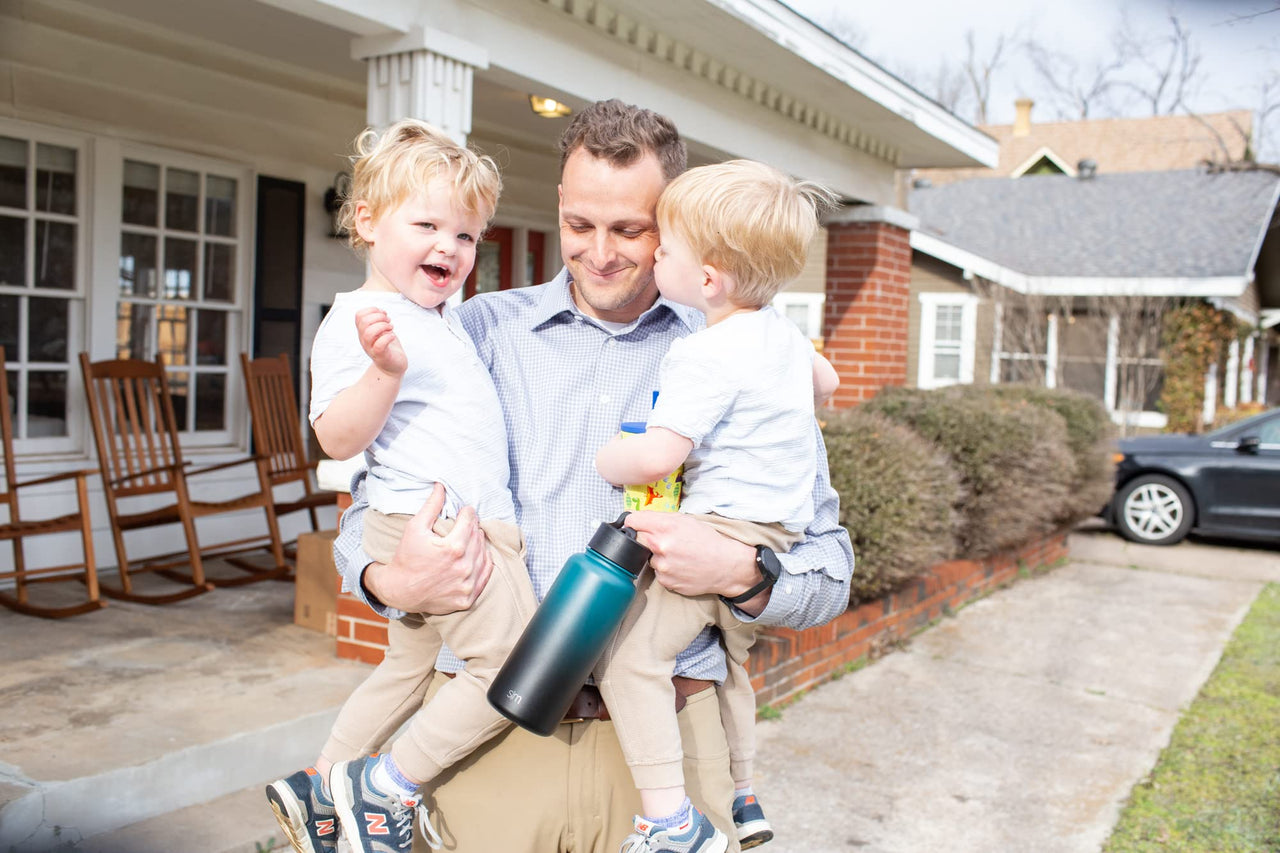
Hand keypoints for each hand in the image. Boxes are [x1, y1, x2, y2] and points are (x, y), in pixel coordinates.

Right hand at [355, 306, 407, 376]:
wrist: (392, 367)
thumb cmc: (388, 347)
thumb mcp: (381, 331)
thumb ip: (378, 321)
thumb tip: (380, 311)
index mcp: (363, 332)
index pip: (359, 315)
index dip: (372, 310)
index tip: (383, 313)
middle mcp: (364, 340)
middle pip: (364, 322)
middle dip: (379, 317)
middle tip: (388, 321)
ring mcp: (371, 348)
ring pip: (369, 333)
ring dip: (383, 326)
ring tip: (391, 328)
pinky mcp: (380, 356)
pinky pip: (379, 345)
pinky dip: (388, 337)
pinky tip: (392, 336)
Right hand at [362, 484, 491, 613]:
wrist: (400, 590)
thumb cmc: (406, 557)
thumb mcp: (415, 528)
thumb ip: (431, 506)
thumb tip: (441, 486)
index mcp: (453, 548)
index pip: (470, 521)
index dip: (467, 513)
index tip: (464, 511)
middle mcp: (464, 567)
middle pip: (478, 537)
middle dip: (472, 527)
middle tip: (466, 524)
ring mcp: (467, 584)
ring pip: (484, 554)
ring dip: (478, 543)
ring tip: (470, 538)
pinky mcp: (468, 598)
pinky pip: (486, 574)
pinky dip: (484, 562)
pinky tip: (477, 554)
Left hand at [624, 511, 765, 613]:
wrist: (726, 566)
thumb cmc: (709, 541)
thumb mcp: (687, 520)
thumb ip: (662, 518)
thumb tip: (639, 518)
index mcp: (665, 526)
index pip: (633, 521)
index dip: (633, 522)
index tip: (635, 525)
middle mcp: (661, 546)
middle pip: (637, 540)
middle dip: (647, 539)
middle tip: (664, 541)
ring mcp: (662, 566)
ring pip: (649, 558)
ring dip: (658, 556)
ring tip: (678, 556)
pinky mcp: (666, 581)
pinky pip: (658, 573)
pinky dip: (666, 570)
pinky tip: (681, 567)